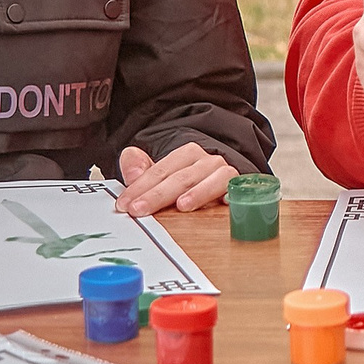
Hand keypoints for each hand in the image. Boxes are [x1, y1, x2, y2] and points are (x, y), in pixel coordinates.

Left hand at [115, 143, 235, 214]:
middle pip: (182, 177)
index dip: (141, 187)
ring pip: (213, 179)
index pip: (161, 170)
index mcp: (187, 154)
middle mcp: (208, 162)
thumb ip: (137, 166)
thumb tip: (132, 174)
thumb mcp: (157, 173)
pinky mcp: (238, 189)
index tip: (126, 204)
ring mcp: (225, 174)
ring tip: (181, 205)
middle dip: (159, 194)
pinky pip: (237, 189)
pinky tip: (223, 203)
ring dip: (198, 192)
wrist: (215, 182)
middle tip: (140, 209)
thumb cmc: (182, 181)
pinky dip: (231, 194)